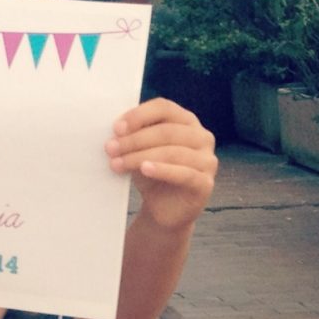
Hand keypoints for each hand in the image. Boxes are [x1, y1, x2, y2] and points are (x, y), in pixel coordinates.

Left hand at [105, 98, 217, 229]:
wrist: (162, 210)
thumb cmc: (151, 175)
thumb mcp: (140, 152)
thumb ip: (133, 137)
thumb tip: (116, 130)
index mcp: (186, 121)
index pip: (165, 108)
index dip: (139, 115)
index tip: (116, 128)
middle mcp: (202, 137)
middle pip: (167, 131)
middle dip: (134, 139)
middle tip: (110, 148)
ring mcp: (207, 160)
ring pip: (172, 152)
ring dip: (140, 156)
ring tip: (116, 163)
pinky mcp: (204, 183)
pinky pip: (184, 174)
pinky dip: (162, 170)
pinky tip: (144, 169)